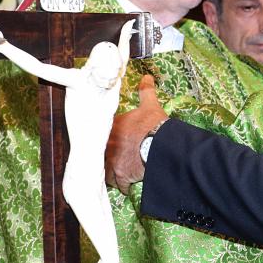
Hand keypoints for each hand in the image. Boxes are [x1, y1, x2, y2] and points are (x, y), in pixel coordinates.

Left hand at [105, 75, 168, 192]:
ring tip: (120, 172)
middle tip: (116, 157)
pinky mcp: (121, 176)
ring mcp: (113, 162)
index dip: (109, 138)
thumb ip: (146, 91)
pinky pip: (119, 184)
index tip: (116, 140)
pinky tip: (128, 184)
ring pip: (107, 171)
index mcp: (113, 128)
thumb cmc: (153, 126)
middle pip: (102, 153)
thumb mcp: (150, 106)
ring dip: (113, 172)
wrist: (160, 147)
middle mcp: (108, 145)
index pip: (104, 134)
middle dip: (108, 156)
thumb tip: (147, 77)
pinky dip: (123, 185)